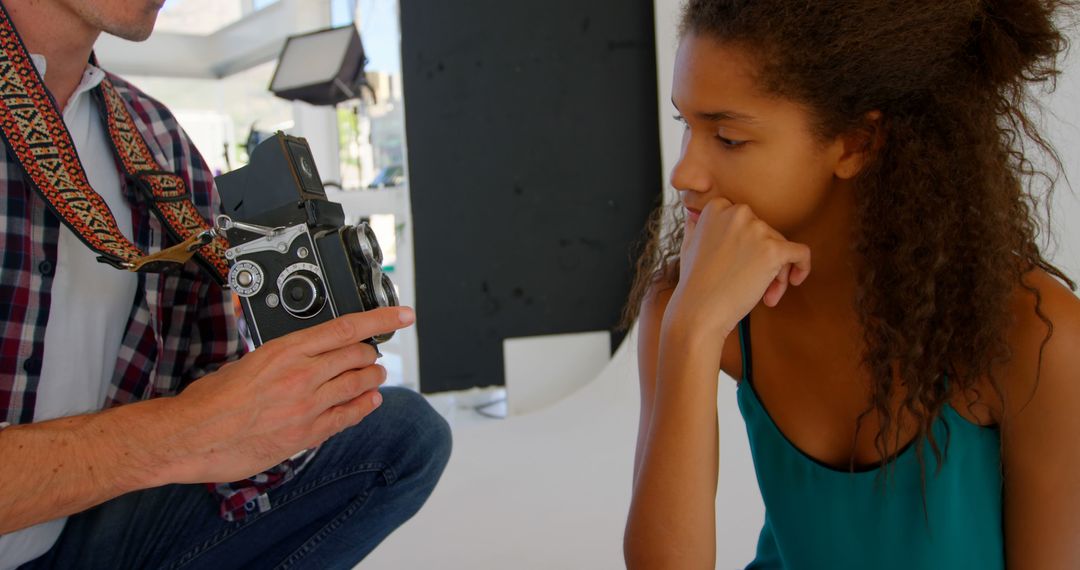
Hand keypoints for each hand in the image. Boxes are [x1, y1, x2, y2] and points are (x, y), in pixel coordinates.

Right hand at [157, 307, 414, 484]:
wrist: (191, 436)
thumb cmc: (210, 400)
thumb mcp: (247, 361)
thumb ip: (282, 356)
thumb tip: (301, 352)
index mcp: (286, 350)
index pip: (347, 328)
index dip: (381, 320)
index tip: (402, 315)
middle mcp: (302, 376)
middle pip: (358, 356)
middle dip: (370, 354)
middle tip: (372, 354)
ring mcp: (308, 406)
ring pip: (360, 385)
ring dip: (372, 378)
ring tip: (374, 376)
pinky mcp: (307, 434)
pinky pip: (349, 417)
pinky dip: (364, 406)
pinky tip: (369, 402)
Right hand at [666, 199, 810, 338]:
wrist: (698, 310)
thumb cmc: (694, 284)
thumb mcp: (688, 245)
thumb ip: (698, 226)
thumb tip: (696, 215)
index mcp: (717, 208)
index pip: (746, 220)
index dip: (746, 243)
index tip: (741, 262)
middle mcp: (738, 213)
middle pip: (766, 233)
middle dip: (763, 258)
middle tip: (754, 286)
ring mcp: (757, 230)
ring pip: (781, 246)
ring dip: (776, 272)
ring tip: (765, 297)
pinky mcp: (773, 250)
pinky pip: (801, 253)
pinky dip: (802, 266)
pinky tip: (795, 280)